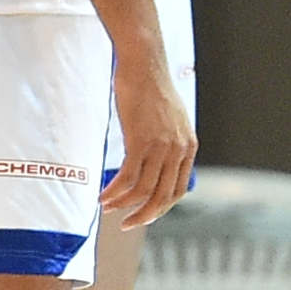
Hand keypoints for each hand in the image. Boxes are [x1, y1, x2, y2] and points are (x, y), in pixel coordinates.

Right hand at [101, 62, 195, 228]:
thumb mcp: (169, 122)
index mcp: (189, 148)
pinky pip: (127, 177)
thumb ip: (167, 145)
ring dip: (123, 204)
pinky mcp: (141, 140)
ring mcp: (161, 146)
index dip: (159, 208)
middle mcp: (179, 150)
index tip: (142, 215)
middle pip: (162, 196)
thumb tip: (154, 165)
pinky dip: (114, 191)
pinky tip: (102, 196)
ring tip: (107, 208)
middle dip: (143, 215)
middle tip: (125, 224)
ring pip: (143, 190)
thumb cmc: (151, 91)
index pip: (178, 191)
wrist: (144, 65)